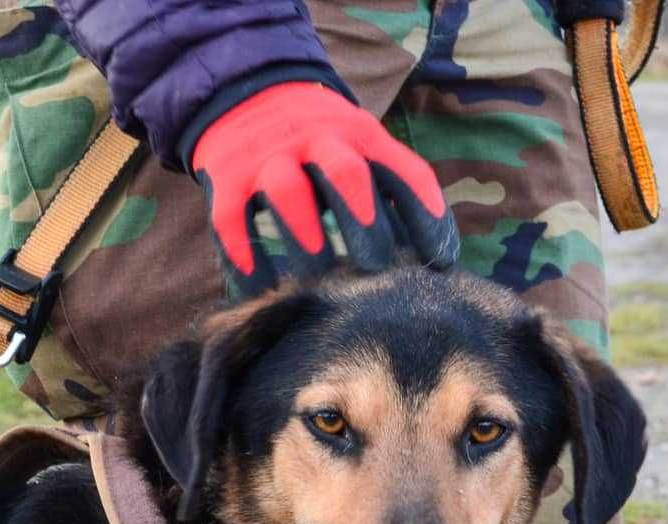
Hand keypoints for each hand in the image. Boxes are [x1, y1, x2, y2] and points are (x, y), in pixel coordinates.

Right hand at [190, 82, 458, 294]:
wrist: (245, 90)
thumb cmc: (321, 142)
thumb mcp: (360, 147)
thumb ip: (393, 191)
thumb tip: (437, 261)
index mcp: (361, 134)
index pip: (404, 172)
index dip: (426, 216)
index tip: (441, 263)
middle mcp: (316, 138)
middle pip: (346, 176)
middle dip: (364, 223)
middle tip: (378, 272)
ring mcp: (268, 156)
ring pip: (288, 194)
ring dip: (306, 237)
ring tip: (317, 283)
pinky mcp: (226, 177)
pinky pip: (232, 218)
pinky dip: (245, 255)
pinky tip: (260, 289)